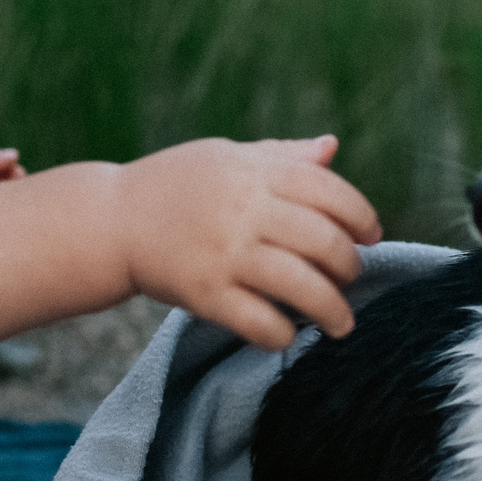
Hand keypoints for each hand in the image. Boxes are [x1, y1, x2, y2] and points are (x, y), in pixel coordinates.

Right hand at [114, 136, 382, 350]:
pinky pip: (259, 321)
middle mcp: (244, 210)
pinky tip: (287, 334)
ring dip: (331, 310)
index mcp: (254, 172)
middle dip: (349, 266)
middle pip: (323, 240)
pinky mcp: (204, 293)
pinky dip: (282, 333)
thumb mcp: (226, 156)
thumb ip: (281, 155)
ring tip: (341, 324)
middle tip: (350, 279)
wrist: (110, 219)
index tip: (371, 237)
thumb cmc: (174, 184)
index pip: (329, 191)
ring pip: (300, 286)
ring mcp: (224, 253)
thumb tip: (331, 147)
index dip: (361, 216)